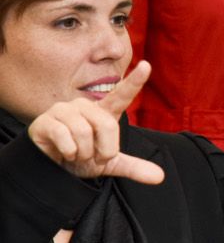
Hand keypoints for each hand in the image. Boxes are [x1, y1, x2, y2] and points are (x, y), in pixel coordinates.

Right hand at [27, 61, 164, 183]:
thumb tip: (159, 177)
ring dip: (84, 153)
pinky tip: (63, 153)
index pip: (122, 95)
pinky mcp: (45, 121)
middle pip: (107, 125)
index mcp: (103, 112)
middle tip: (93, 155)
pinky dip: (69, 152)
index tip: (146, 65)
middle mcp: (84, 106)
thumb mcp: (110, 164)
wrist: (52, 169)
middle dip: (104, 149)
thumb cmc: (82, 158)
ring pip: (84, 132)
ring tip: (77, 153)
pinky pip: (65, 137)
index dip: (134, 81)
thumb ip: (133, 167)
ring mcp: (63, 110)